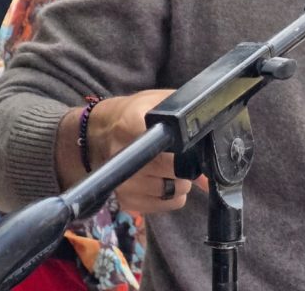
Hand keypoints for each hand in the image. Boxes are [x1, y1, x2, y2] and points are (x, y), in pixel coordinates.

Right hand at [87, 89, 193, 213]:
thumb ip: (186, 118)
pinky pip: (167, 204)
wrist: (95, 134)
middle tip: (182, 154)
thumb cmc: (132, 114)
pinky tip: (163, 179)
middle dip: (187, 163)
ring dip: (180, 180)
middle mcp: (125, 157)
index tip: (189, 143)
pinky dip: (172, 194)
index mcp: (132, 125)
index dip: (185, 147)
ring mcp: (124, 182)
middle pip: (174, 169)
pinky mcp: (126, 200)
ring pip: (175, 190)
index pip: (167, 143)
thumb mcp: (156, 101)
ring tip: (169, 165)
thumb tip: (209, 153)